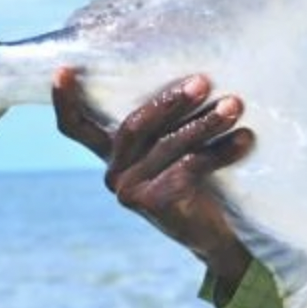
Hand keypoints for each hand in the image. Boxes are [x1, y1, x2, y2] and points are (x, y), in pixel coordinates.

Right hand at [52, 68, 255, 295]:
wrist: (214, 237)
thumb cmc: (197, 181)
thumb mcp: (175, 151)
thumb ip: (166, 126)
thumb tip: (193, 76)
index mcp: (112, 154)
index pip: (76, 127)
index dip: (65, 100)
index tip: (63, 70)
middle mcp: (112, 172)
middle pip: (135, 125)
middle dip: (170, 101)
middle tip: (203, 82)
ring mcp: (128, 190)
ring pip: (168, 144)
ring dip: (205, 122)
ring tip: (234, 106)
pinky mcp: (153, 203)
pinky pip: (189, 166)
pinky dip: (220, 151)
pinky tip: (244, 139)